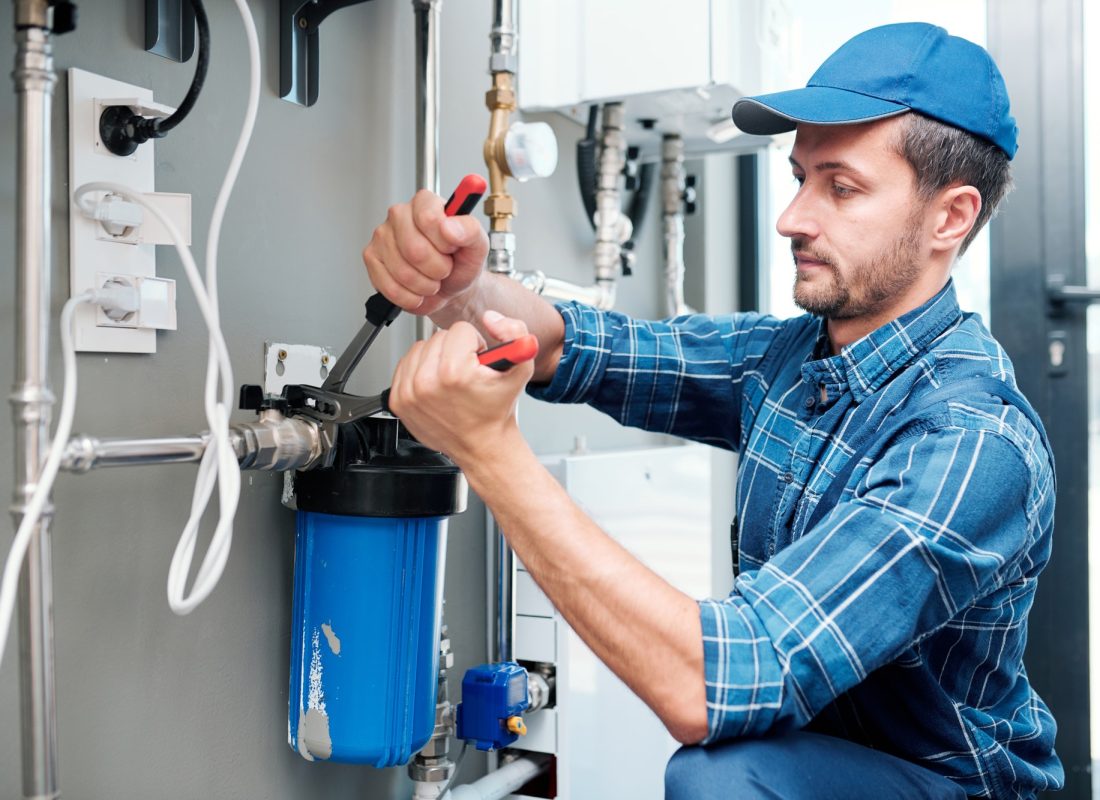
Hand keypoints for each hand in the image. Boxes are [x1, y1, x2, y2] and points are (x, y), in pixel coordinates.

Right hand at [362, 189, 488, 314]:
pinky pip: (390, 287)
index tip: (452, 248)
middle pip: (414, 250)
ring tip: (432, 279)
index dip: (444, 242)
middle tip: (444, 268)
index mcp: (425, 203)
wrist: (451, 288)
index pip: (428, 219)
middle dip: (436, 269)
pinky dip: (410, 296)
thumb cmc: (461, 262)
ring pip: (402, 272)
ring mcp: (382, 236)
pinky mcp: (371, 259)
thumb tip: (449, 226)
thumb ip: (470, 230)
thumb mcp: (477, 245)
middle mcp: (399, 214)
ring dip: (425, 285)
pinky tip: (418, 290)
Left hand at [388, 311, 534, 463]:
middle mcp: (427, 382)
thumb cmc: (497, 410)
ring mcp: (409, 392)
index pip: (460, 330)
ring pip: (420, 347)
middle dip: (455, 350)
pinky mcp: (398, 400)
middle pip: (438, 337)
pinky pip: (405, 365)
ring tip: (451, 379)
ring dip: (436, 358)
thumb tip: (491, 318)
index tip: (477, 364)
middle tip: (467, 372)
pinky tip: (436, 385)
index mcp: (454, 372)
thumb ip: (515, 332)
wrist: (482, 445)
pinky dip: (420, 370)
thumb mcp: (522, 368)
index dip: (474, 344)